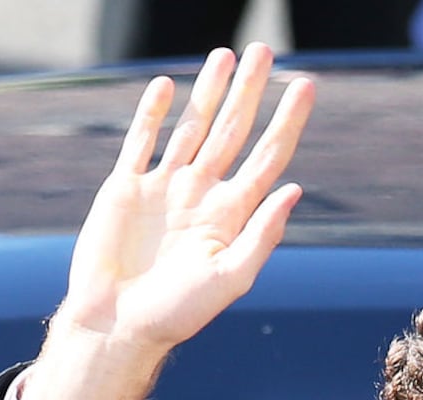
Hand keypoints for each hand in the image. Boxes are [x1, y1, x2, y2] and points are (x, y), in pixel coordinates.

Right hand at [17, 47, 317, 399]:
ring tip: (225, 55)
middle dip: (249, 91)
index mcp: (231, 216)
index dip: (287, 122)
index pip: (267, 157)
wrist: (116, 325)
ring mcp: (164, 188)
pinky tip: (169, 86)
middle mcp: (201, 195)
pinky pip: (142, 141)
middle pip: (232, 131)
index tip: (306, 86)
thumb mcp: (229, 279)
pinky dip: (154, 113)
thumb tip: (294, 189)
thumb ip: (262, 235)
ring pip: (192, 128)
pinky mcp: (126, 188)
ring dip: (208, 91)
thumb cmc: (177, 314)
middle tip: (264, 49)